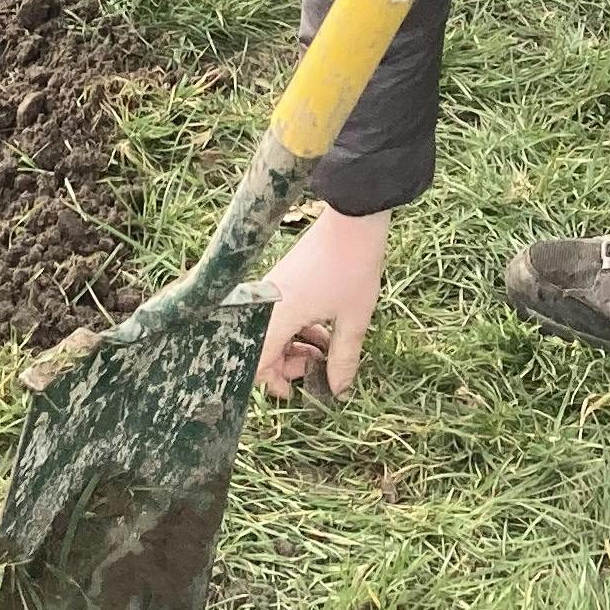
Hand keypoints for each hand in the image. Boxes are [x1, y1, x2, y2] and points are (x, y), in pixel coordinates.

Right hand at [256, 201, 390, 399]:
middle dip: (287, 364)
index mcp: (277, 314)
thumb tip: (338, 390)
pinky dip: (297, 327)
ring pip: (271, 330)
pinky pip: (279, 313)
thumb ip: (343, 359)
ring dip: (295, 345)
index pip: (256, 360)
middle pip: (260, 347)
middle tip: (317, 368)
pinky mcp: (283, 278)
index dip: (273, 382)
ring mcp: (273, 287)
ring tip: (326, 349)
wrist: (352, 219)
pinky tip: (324, 328)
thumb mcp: (353, 320)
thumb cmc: (352, 269)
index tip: (297, 390)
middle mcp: (266, 301)